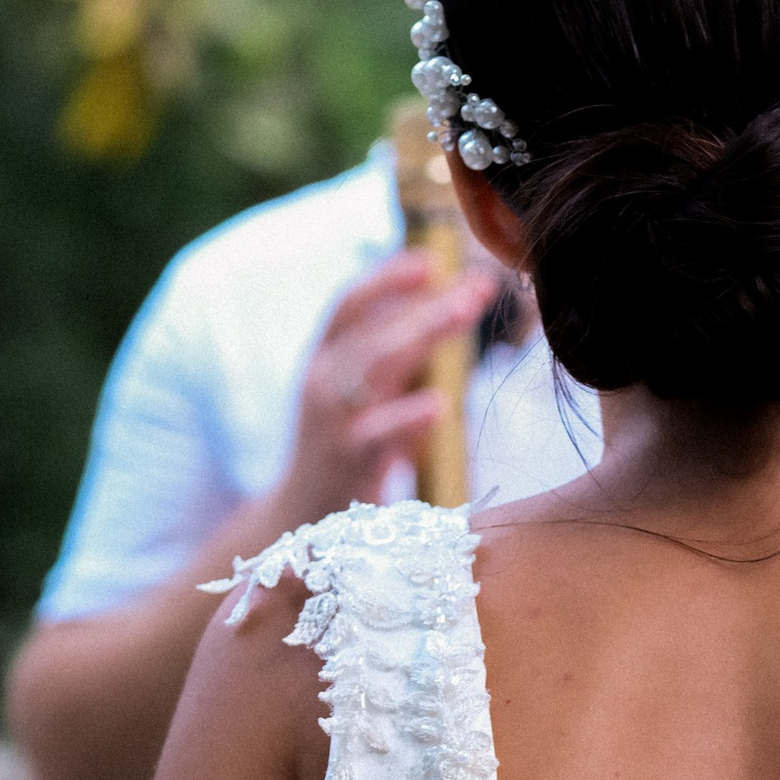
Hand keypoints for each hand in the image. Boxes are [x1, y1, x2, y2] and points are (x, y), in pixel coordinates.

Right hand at [277, 251, 496, 525]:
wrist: (303, 521)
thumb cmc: (346, 451)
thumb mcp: (362, 396)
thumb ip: (392, 357)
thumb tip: (440, 309)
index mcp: (324, 361)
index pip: (349, 304)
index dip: (387, 276)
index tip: (433, 259)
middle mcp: (322, 384)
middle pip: (373, 329)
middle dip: (425, 303)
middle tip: (476, 286)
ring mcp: (331, 423)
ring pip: (374, 369)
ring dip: (423, 336)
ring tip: (464, 314)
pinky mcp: (346, 465)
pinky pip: (376, 436)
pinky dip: (406, 419)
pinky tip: (439, 405)